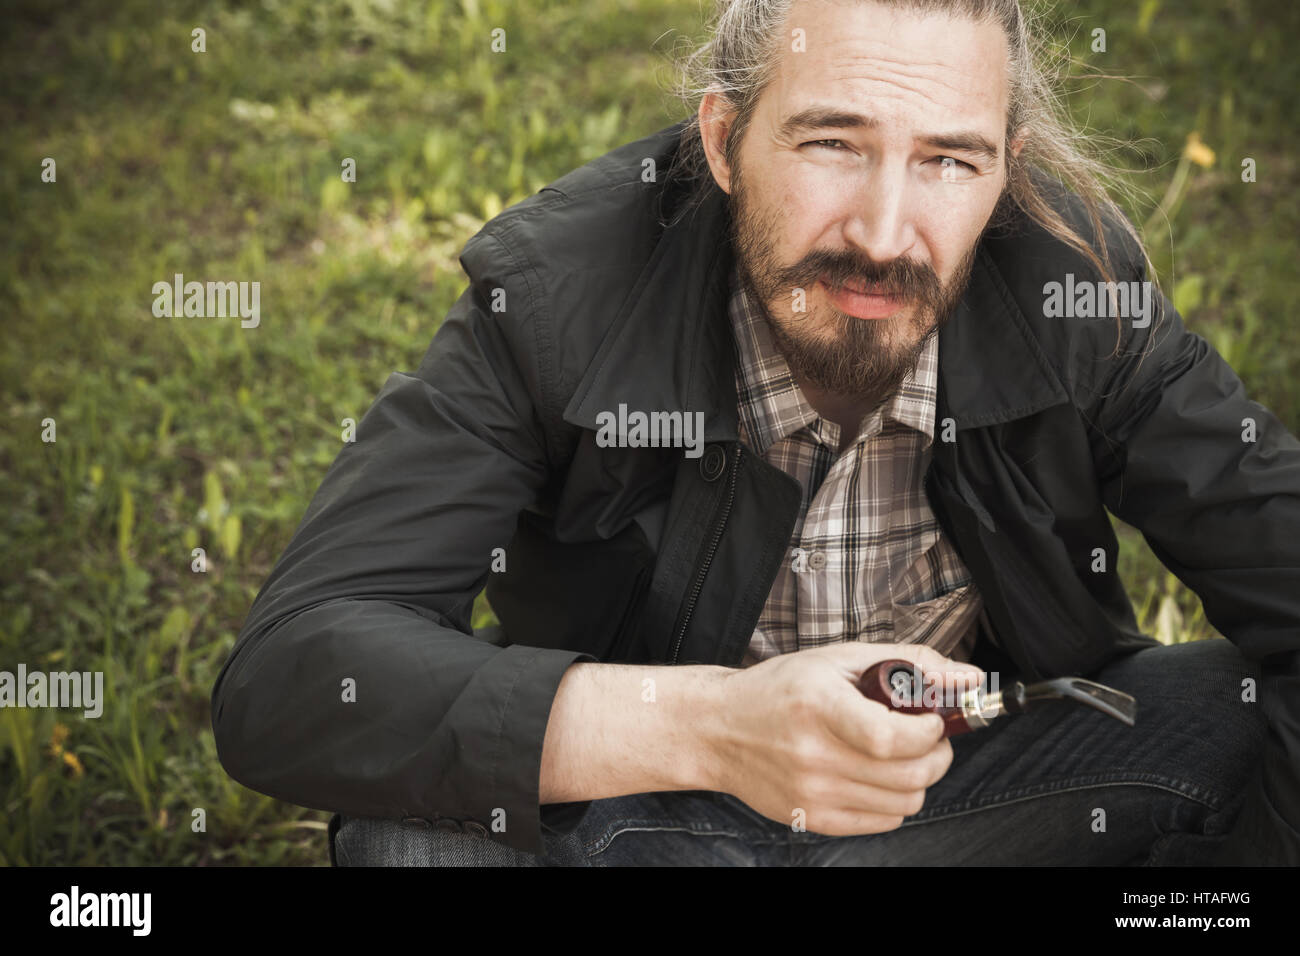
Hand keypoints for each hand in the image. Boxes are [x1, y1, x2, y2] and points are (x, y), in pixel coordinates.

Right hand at [711, 642, 984, 834]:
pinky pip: (883, 821)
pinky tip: (875, 774)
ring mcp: (812, 793)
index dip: (928, 731)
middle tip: (926, 735)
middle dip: (936, 753)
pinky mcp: (812, 819)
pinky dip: (893, 799)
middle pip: (910, 775)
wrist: (718, 729)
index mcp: (818, 706)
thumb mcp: (837, 659)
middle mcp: (813, 755)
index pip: (890, 738)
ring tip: (898, 754)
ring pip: (905, 802)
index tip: (932, 720)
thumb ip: (907, 663)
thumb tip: (969, 677)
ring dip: (917, 777)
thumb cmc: (779, 689)